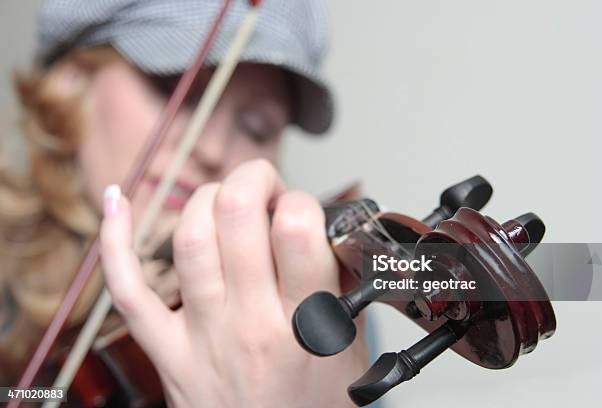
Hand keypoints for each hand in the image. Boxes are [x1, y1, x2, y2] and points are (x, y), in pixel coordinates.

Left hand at [100, 159, 368, 407]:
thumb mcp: (352, 347)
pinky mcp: (166, 349)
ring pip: (189, 239)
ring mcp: (203, 335)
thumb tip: (334, 232)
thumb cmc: (314, 407)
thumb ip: (345, 285)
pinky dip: (115, 241)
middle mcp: (251, 324)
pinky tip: (117, 202)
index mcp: (307, 321)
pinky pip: (128, 289)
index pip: (297, 229)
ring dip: (206, 199)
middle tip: (262, 186)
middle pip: (236, 216)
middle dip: (251, 178)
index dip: (298, 200)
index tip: (298, 209)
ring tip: (223, 201)